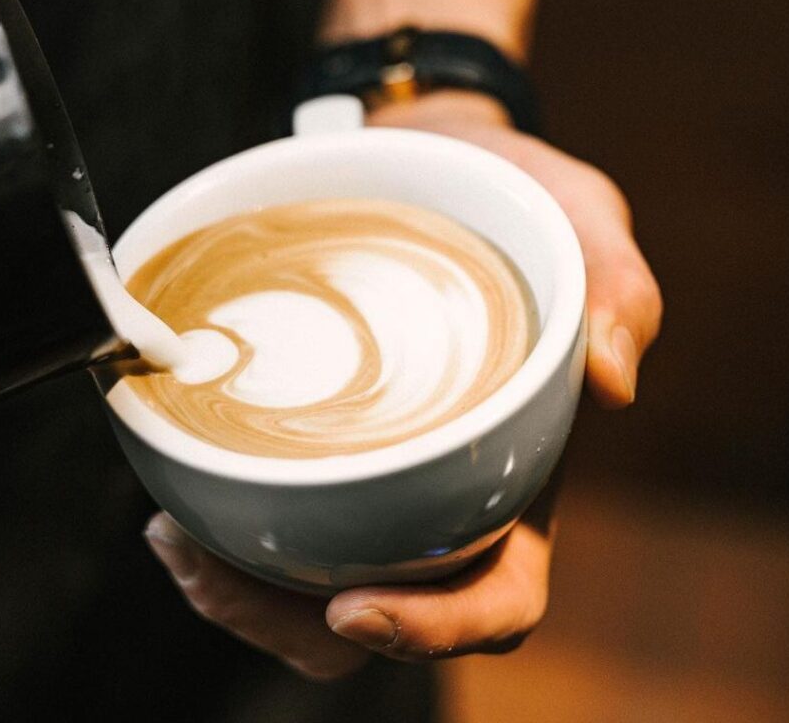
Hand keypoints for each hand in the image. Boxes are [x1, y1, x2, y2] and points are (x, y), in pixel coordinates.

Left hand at [145, 89, 661, 679]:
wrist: (431, 160)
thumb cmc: (515, 201)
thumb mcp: (582, 221)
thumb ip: (618, 288)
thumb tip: (613, 383)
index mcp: (520, 479)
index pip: (499, 596)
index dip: (436, 628)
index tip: (352, 605)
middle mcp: (446, 501)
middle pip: (381, 616)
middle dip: (291, 626)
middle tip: (210, 568)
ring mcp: (374, 480)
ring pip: (308, 593)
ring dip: (236, 594)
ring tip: (171, 538)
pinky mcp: (312, 448)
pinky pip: (266, 524)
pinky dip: (216, 536)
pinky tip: (172, 504)